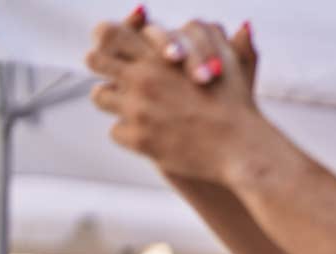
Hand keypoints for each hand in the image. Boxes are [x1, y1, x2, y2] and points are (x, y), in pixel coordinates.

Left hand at [85, 12, 267, 181]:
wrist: (240, 149)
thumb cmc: (237, 105)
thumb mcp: (228, 61)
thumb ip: (214, 35)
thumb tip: (229, 22)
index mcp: (160, 56)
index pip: (109, 33)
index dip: (109, 38)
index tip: (118, 49)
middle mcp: (143, 79)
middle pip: (94, 60)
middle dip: (104, 66)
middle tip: (118, 75)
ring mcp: (137, 109)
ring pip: (100, 96)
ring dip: (114, 100)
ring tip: (135, 107)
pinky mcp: (138, 139)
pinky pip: (115, 131)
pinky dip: (130, 133)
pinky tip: (151, 134)